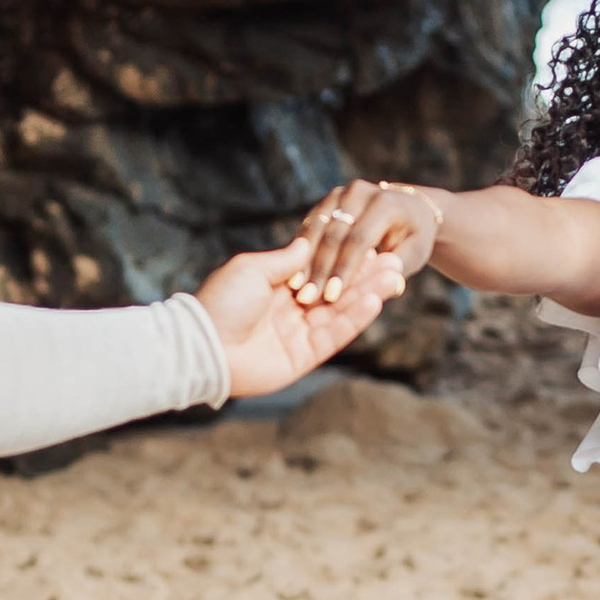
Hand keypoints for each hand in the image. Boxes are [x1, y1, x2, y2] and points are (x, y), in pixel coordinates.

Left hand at [195, 236, 400, 402]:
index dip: (347, 260)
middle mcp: (291, 311)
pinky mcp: (304, 358)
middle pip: (337, 292)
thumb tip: (311, 242)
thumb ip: (287, 259)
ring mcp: (299, 335)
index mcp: (278, 287)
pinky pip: (334, 336)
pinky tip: (374, 301)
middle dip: (366, 277)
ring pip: (341, 313)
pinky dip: (355, 319)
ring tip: (394, 279)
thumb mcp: (252, 268)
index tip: (374, 245)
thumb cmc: (221, 302)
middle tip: (395, 261)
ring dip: (367, 295)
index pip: (322, 271)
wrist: (204, 346)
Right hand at [289, 179, 443, 308]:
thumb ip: (400, 267)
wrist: (407, 210)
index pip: (359, 240)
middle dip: (320, 268)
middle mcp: (360, 192)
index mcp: (385, 203)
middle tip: (307, 297)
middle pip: (334, 234)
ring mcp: (340, 193)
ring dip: (304, 260)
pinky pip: (310, 226)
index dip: (344, 268)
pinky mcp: (326, 201)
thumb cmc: (414, 238)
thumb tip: (394, 286)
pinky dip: (300, 250)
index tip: (332, 296)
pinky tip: (293, 273)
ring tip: (296, 288)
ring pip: (316, 229)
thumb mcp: (414, 253)